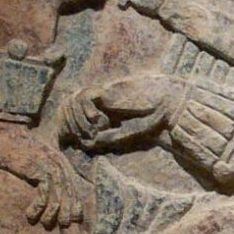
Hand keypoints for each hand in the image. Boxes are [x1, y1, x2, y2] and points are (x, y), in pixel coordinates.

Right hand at [0, 122, 86, 233]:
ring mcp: (53, 168)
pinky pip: (45, 193)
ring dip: (52, 215)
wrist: (5, 133)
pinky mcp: (41, 169)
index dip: (77, 215)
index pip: (75, 195)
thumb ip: (44, 180)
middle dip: (71, 222)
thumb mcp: (36, 165)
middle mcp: (62, 169)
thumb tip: (44, 200)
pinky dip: (38, 207)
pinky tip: (30, 215)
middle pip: (72, 200)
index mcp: (64, 169)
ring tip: (43, 223)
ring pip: (60, 199)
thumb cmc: (18, 151)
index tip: (77, 233)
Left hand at [58, 75, 180, 153]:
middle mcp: (98, 102)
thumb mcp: (126, 134)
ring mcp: (102, 95)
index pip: (72, 114)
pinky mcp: (107, 90)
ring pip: (73, 102)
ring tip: (95, 129)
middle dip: (71, 124)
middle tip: (86, 136)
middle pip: (67, 107)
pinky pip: (84, 98)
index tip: (79, 140)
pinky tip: (100, 120)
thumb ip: (108, 138)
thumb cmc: (150, 118)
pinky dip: (87, 112)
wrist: (165, 104)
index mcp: (102, 111)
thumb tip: (86, 143)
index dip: (69, 126)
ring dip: (79, 120)